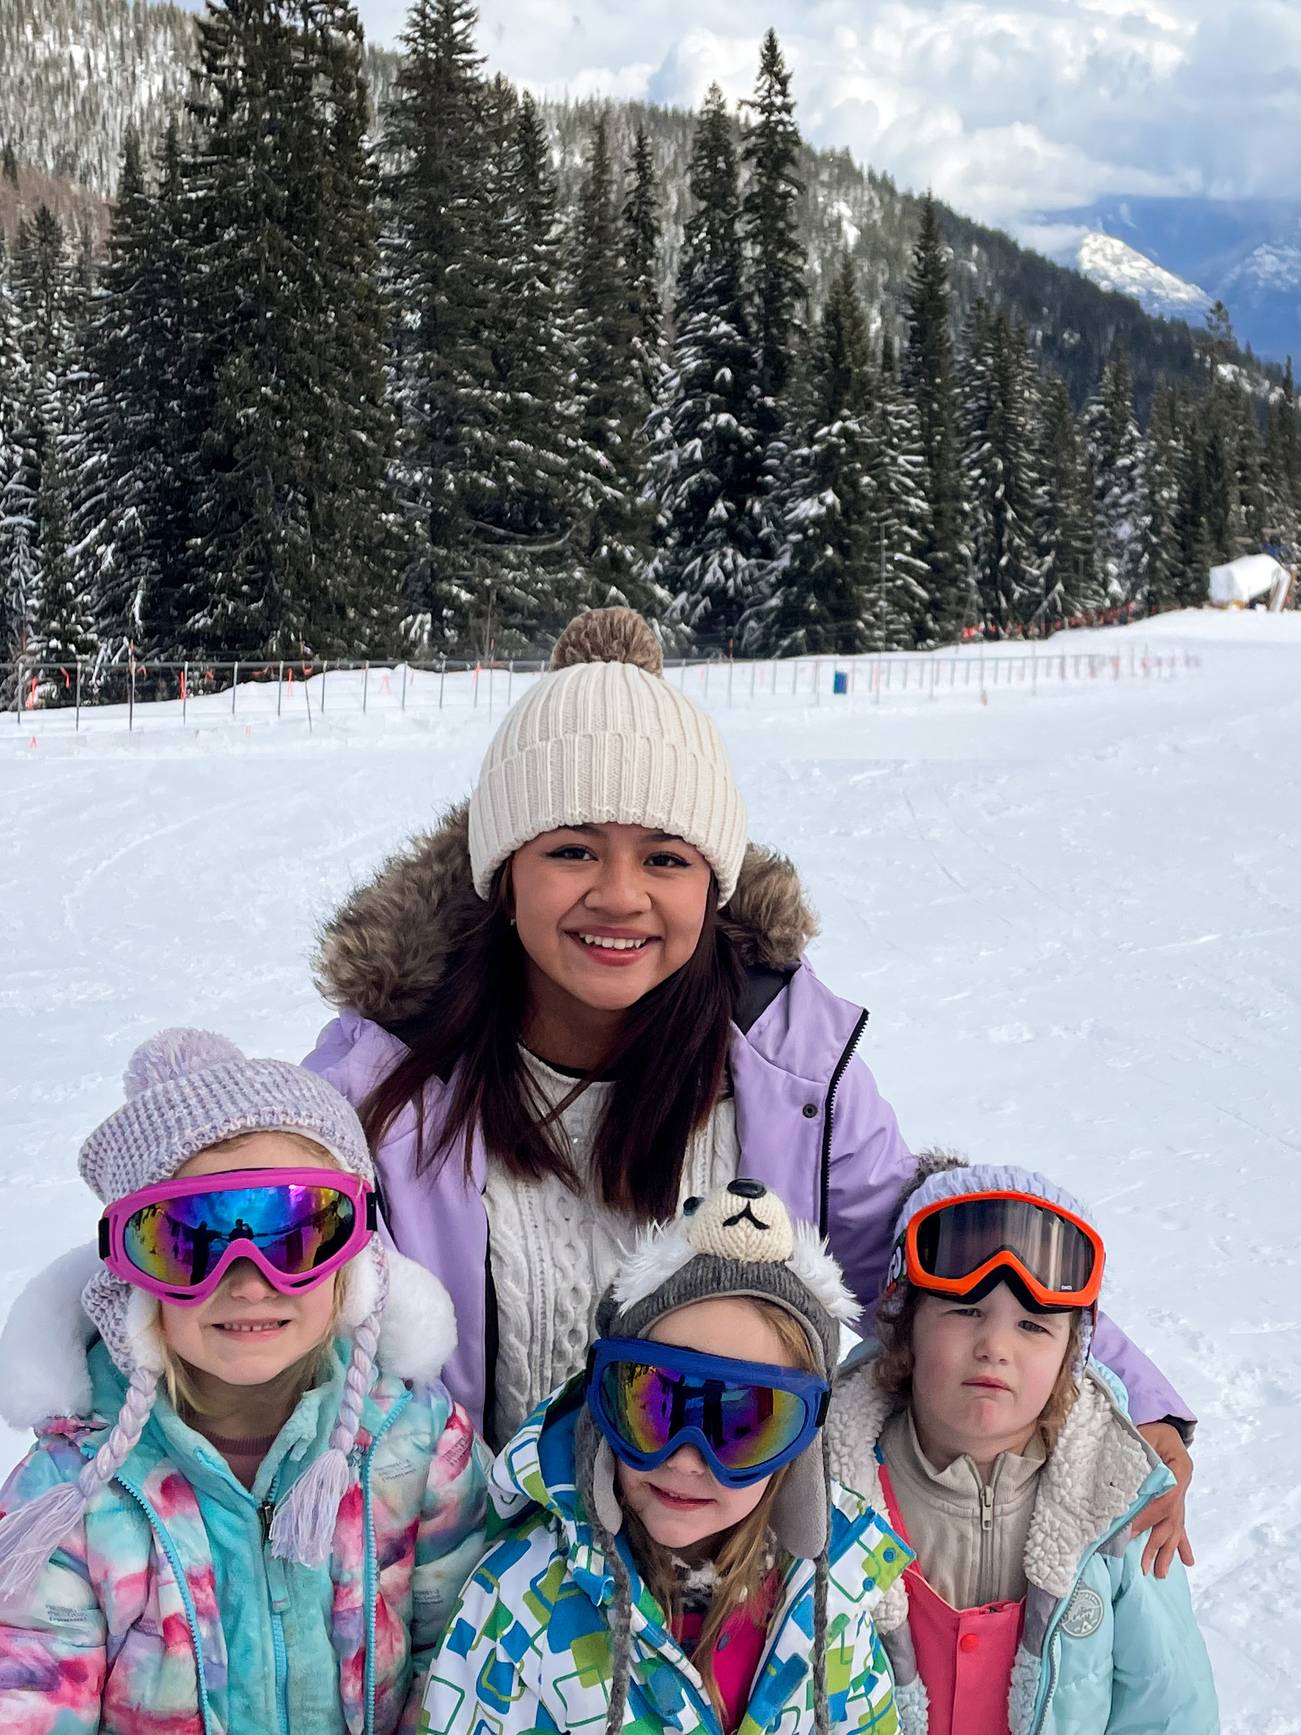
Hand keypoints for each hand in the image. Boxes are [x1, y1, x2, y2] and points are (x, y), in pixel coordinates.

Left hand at [1132, 1422, 1194, 1577]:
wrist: (1162, 1423)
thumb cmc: (1150, 1427)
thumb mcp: (1142, 1433)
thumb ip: (1134, 1452)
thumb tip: (1116, 1474)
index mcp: (1179, 1466)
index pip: (1166, 1498)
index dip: (1148, 1515)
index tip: (1129, 1531)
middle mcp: (1183, 1482)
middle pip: (1172, 1519)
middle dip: (1158, 1544)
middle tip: (1146, 1567)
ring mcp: (1181, 1492)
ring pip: (1175, 1526)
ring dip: (1167, 1550)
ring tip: (1159, 1573)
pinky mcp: (1175, 1498)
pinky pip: (1178, 1522)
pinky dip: (1181, 1542)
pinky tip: (1188, 1561)